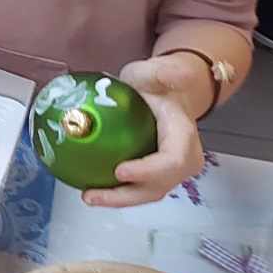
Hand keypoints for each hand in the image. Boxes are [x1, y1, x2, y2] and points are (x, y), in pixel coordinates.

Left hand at [83, 53, 208, 206]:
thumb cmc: (160, 83)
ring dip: (119, 200)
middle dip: (126, 196)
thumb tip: (175, 75)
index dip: (148, 171)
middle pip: (158, 185)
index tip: (119, 171)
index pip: (172, 161)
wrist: (168, 93)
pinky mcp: (154, 174)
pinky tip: (91, 190)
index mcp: (184, 136)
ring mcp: (168, 170)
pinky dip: (116, 193)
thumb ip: (165, 73)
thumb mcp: (159, 72)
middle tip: (92, 195)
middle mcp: (182, 159)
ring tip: (88, 197)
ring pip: (147, 192)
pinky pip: (137, 188)